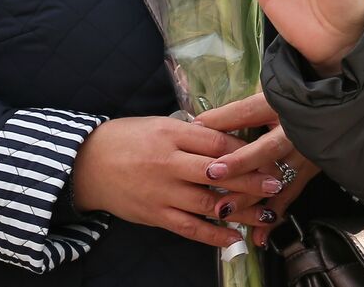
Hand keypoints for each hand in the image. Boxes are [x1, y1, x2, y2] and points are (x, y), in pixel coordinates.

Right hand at [69, 116, 248, 248]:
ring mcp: (162, 192)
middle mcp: (168, 163)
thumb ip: (191, 133)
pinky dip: (213, 235)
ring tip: (266, 213)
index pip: (216, 141)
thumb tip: (227, 136)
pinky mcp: (155, 215)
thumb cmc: (126, 139)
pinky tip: (234, 238)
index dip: (243, 148)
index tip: (266, 152)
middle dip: (251, 179)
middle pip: (218, 173)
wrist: (86, 164)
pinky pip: (189, 228)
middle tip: (277, 182)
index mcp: (171, 134)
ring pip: (208, 203)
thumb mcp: (159, 124)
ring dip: (241, 210)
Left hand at [196, 93, 320, 247]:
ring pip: (274, 179)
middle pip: (264, 151)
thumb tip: (199, 123)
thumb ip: (234, 113)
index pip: (250, 113)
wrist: (333, 116)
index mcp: (280, 107)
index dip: (228, 121)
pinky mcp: (306, 174)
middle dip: (238, 166)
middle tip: (212, 176)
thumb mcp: (267, 100)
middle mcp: (292, 133)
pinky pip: (288, 198)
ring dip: (249, 197)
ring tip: (224, 210)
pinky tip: (259, 237)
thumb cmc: (293, 105)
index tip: (201, 128)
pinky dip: (272, 217)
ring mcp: (302, 155)